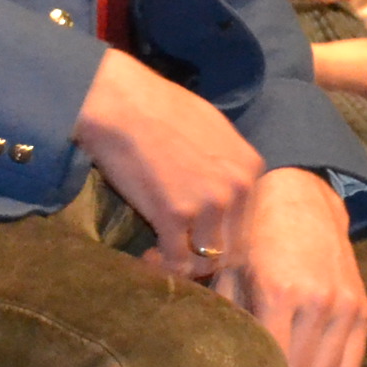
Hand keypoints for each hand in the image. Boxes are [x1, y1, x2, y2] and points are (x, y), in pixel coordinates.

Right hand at [74, 49, 260, 276]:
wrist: (116, 101)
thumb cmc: (154, 105)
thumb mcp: (210, 127)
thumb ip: (223, 161)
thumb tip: (218, 181)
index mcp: (250, 167)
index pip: (249, 221)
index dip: (221, 233)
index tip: (196, 235)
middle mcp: (237, 188)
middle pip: (235, 246)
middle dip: (206, 255)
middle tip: (179, 251)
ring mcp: (208, 204)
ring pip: (209, 259)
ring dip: (187, 265)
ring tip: (161, 254)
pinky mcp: (174, 215)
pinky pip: (177, 261)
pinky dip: (163, 266)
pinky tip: (148, 256)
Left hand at [214, 168, 366, 366]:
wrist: (298, 198)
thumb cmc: (251, 233)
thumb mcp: (226, 267)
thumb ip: (220, 311)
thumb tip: (204, 351)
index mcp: (278, 291)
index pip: (274, 362)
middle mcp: (318, 301)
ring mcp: (345, 305)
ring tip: (283, 366)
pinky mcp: (363, 308)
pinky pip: (350, 366)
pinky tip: (307, 360)